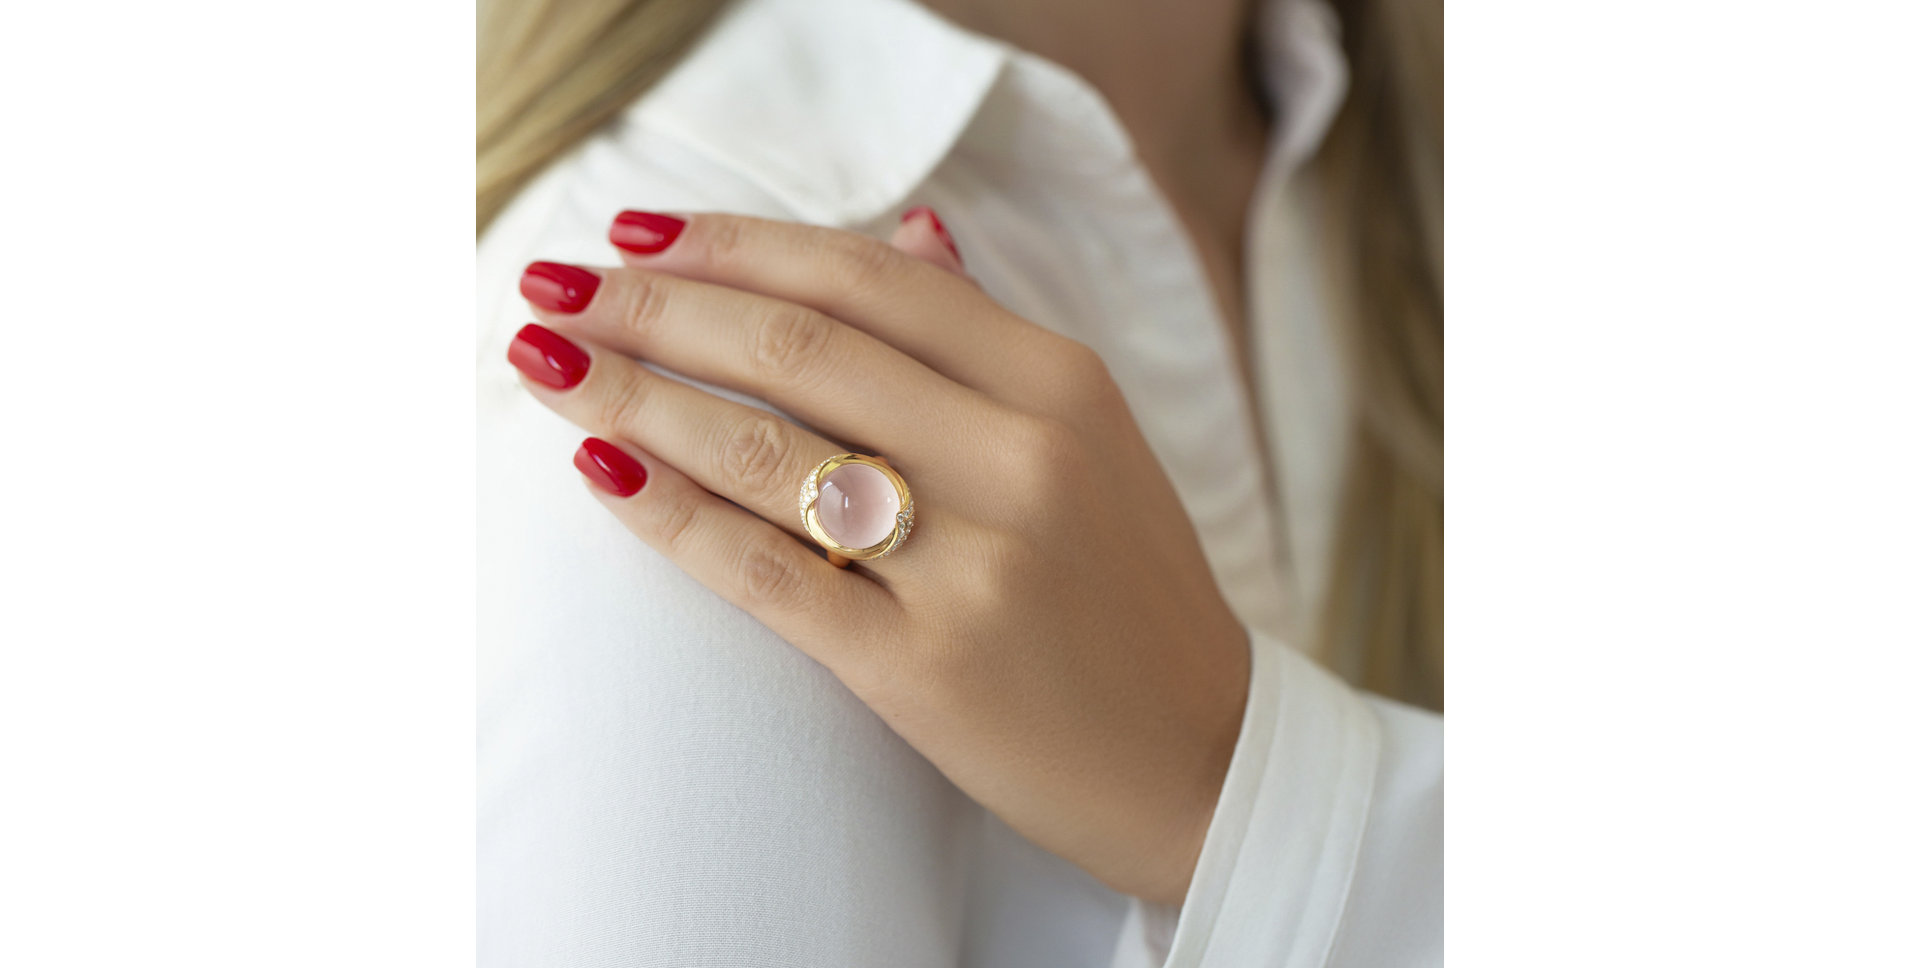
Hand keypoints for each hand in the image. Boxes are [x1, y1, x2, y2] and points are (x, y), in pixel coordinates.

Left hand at [508, 210, 1249, 903]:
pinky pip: (766, 572)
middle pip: (800, 349)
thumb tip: (907, 229)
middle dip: (657, 307)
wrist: (1200, 758)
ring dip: (634, 394)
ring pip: (766, 452)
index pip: (869, 277)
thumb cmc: (1128, 591)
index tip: (639, 233)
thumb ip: (990, 336)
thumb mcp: (1093, 439)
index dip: (737, 244)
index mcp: (1061, 384)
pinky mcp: (925, 668)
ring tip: (547, 362)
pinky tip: (603, 468)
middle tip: (561, 288)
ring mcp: (975, 566)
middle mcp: (1020, 459)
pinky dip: (671, 513)